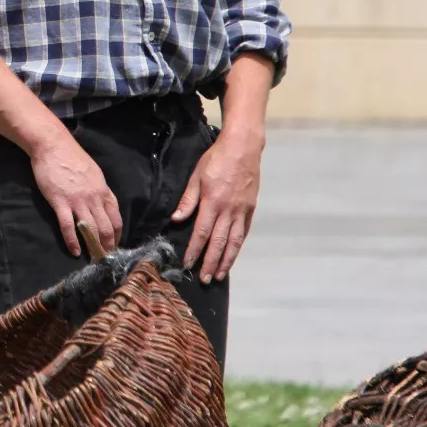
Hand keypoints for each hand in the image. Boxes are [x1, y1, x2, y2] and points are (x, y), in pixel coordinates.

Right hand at [30, 133, 120, 257]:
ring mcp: (77, 201)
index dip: (117, 235)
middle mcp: (94, 198)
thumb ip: (99, 190)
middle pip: (106, 228)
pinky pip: (68, 226)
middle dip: (107, 246)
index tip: (114, 245)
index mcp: (103, 191)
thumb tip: (104, 204)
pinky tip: (74, 251)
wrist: (52, 145)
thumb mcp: (93, 173)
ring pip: (90, 230)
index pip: (116, 219)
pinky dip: (72, 241)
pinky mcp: (60, 202)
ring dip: (93, 247)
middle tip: (105, 258)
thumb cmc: (71, 157)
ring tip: (93, 259)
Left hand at [172, 127, 262, 282]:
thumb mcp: (196, 176)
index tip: (188, 263)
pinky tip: (232, 256)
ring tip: (218, 274)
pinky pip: (243, 232)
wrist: (243, 148)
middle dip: (210, 262)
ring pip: (234, 242)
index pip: (202, 232)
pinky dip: (238, 246)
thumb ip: (187, 200)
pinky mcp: (250, 209)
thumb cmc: (215, 159)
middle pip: (219, 242)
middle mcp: (228, 210)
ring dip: (226, 260)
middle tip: (204, 278)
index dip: (194, 249)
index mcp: (212, 202)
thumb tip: (176, 219)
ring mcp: (242, 211)